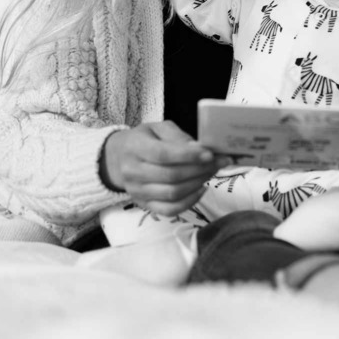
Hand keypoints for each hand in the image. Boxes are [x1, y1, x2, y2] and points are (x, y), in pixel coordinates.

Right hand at [100, 121, 226, 215]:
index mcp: (135, 148)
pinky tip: (202, 188)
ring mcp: (137, 192)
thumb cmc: (144, 139)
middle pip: (171, 176)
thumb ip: (178, 136)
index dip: (188, 156)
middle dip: (200, 169)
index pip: (163, 155)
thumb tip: (199, 149)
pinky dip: (190, 202)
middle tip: (219, 162)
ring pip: (173, 194)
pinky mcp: (144, 204)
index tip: (210, 154)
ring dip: (198, 183)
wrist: (119, 158)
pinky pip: (170, 210)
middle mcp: (132, 172)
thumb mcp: (158, 128)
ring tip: (212, 172)